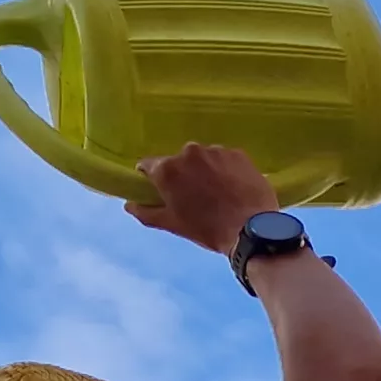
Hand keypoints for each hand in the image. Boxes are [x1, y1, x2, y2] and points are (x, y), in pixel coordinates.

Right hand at [126, 141, 277, 253]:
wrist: (251, 229)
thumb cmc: (206, 229)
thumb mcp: (172, 224)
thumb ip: (146, 212)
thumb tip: (129, 204)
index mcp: (168, 169)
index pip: (149, 165)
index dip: (152, 177)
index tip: (160, 188)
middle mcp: (189, 152)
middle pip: (179, 161)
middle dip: (183, 174)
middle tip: (194, 195)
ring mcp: (216, 151)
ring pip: (203, 158)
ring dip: (205, 170)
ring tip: (217, 193)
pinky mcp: (238, 153)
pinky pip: (225, 159)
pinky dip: (226, 170)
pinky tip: (233, 187)